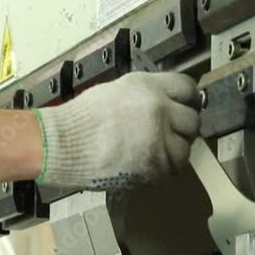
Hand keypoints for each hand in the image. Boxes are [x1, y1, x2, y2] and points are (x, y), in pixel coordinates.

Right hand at [34, 72, 200, 189]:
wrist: (63, 145)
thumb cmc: (81, 119)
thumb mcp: (116, 91)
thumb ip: (146, 95)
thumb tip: (167, 103)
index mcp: (148, 86)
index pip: (187, 88)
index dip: (188, 99)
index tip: (186, 106)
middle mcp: (159, 109)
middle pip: (192, 120)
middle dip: (182, 128)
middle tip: (169, 134)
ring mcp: (160, 138)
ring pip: (185, 147)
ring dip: (175, 151)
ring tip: (155, 152)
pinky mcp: (155, 165)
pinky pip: (172, 168)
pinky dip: (163, 168)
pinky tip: (146, 164)